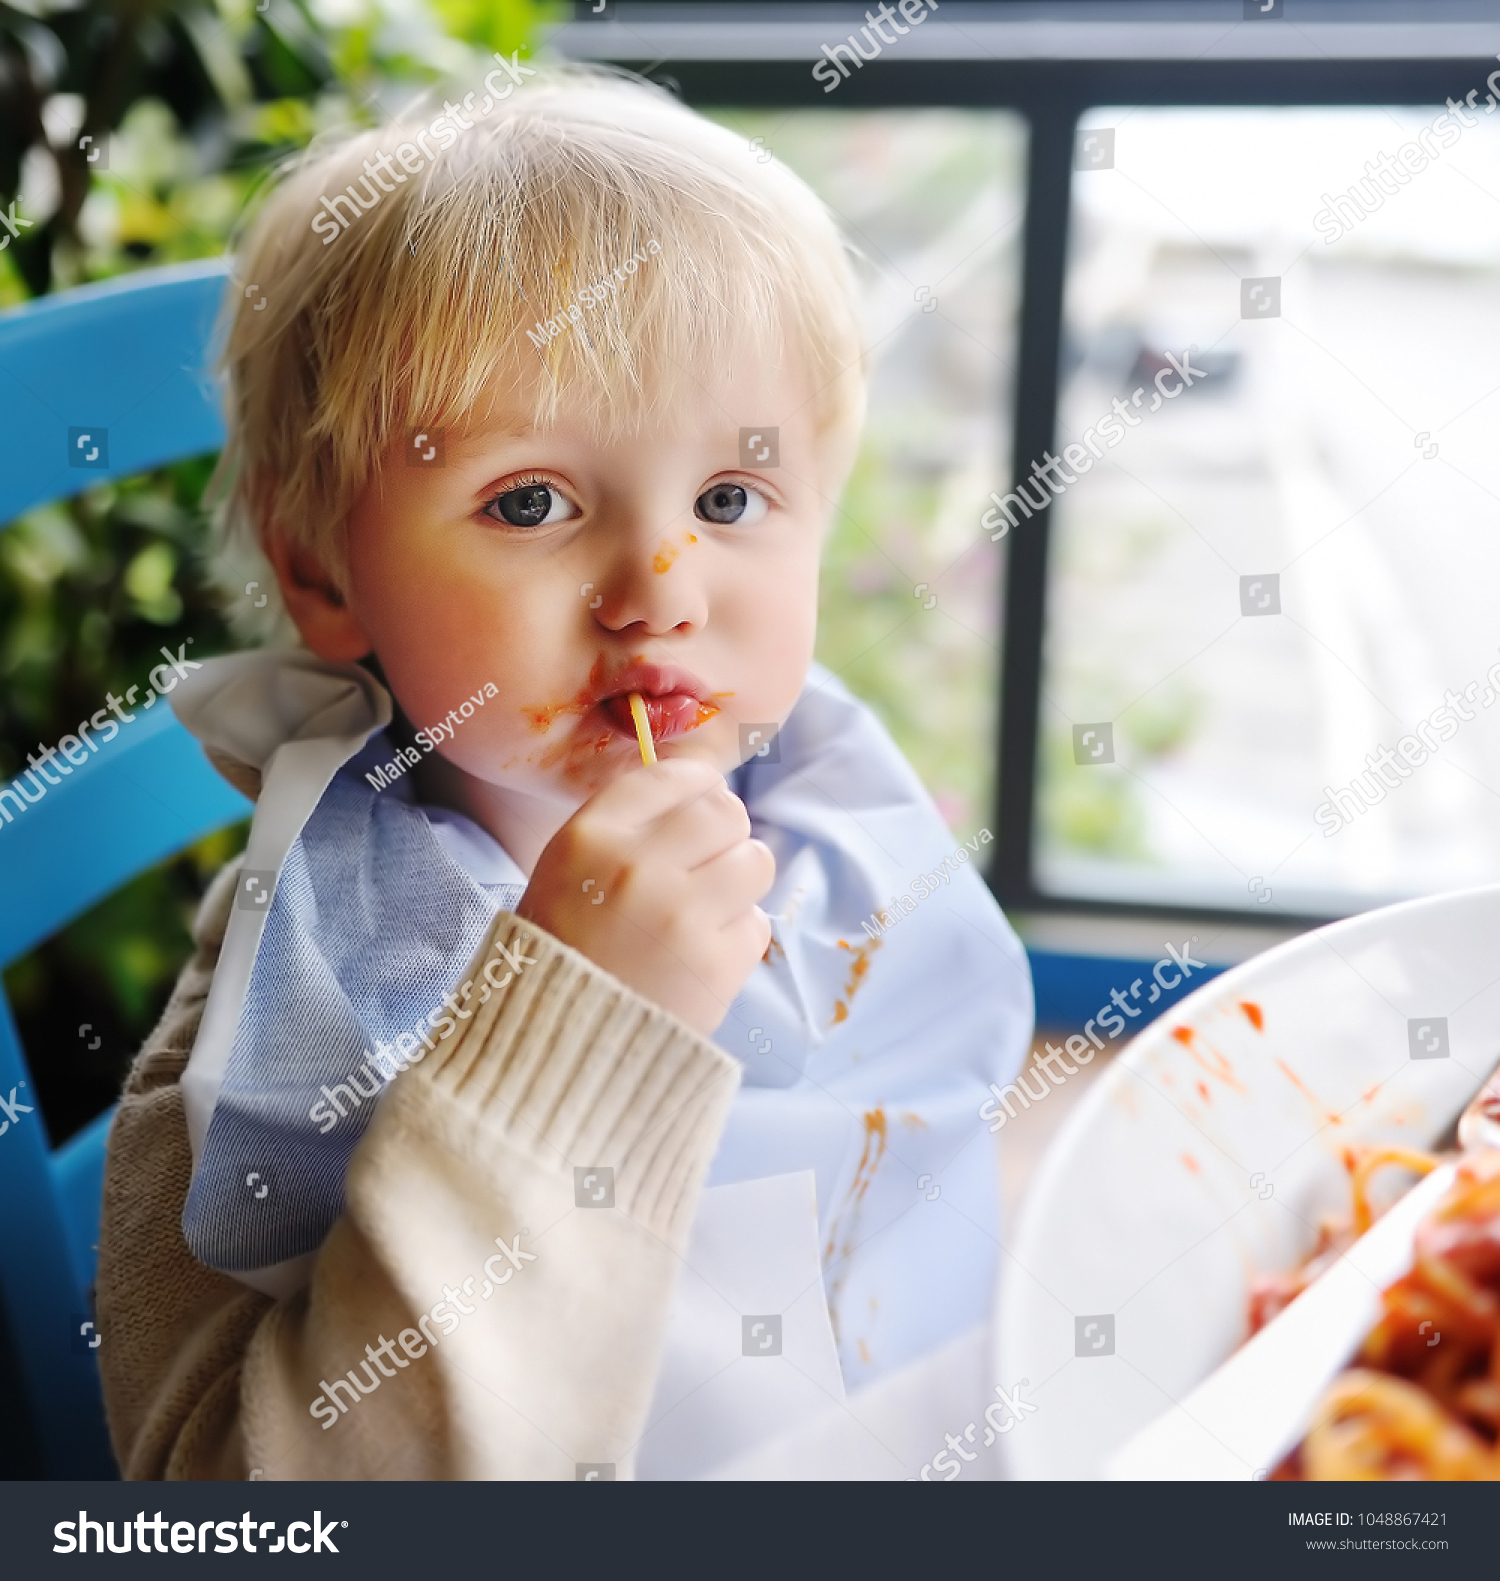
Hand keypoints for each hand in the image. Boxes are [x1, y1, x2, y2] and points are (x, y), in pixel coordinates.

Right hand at [515, 758, 774, 1036]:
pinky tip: (700, 953)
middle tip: (704, 864)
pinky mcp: (716, 965)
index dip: (698, 787)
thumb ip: (630, 823)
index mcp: (592, 836)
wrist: (558, 1048)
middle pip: (726, 812)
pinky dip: (737, 937)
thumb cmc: (565, 948)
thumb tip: (704, 786)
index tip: (699, 804)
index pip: (675, 775)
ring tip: (706, 908)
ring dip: (739, 881)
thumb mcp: (570, 867)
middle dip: (724, 835)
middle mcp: (638, 867)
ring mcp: (682, 916)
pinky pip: (757, 924)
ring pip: (755, 861)